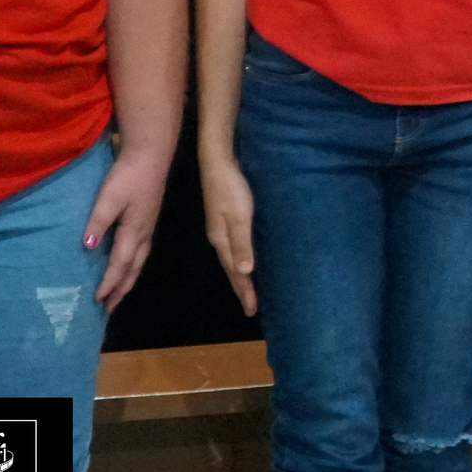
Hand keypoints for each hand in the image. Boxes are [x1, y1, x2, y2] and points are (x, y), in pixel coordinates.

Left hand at [84, 151, 169, 310]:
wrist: (151, 156)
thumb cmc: (128, 176)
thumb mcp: (108, 198)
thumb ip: (98, 223)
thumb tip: (87, 248)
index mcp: (133, 231)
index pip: (120, 265)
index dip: (109, 283)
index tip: (97, 300)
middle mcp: (143, 234)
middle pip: (134, 269)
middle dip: (121, 289)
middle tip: (109, 308)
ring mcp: (148, 227)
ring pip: (139, 262)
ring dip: (129, 280)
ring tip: (119, 293)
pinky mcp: (148, 220)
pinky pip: (141, 252)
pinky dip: (133, 266)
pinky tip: (128, 264)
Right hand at [200, 152, 259, 316]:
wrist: (218, 160)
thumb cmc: (232, 186)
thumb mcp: (239, 215)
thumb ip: (242, 243)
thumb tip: (245, 272)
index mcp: (221, 240)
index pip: (235, 272)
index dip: (244, 291)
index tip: (253, 310)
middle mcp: (219, 237)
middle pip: (232, 269)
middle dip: (242, 289)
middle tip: (252, 308)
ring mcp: (221, 227)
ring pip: (232, 258)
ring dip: (241, 276)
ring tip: (249, 290)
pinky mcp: (225, 217)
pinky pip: (234, 246)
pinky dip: (240, 259)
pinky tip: (245, 260)